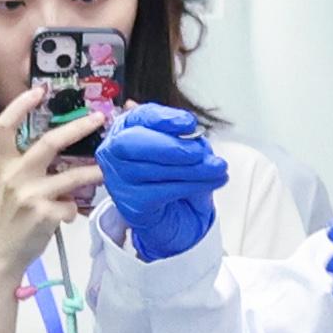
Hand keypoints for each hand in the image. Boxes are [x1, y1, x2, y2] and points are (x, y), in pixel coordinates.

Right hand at [0, 83, 109, 275]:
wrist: (1, 251)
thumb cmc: (11, 215)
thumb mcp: (11, 184)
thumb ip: (29, 165)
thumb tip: (63, 147)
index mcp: (5, 163)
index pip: (4, 126)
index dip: (20, 105)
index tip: (39, 90)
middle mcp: (15, 176)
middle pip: (48, 143)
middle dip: (78, 128)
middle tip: (99, 119)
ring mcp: (29, 195)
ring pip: (71, 176)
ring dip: (94, 172)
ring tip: (106, 170)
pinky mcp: (43, 215)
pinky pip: (71, 204)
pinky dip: (74, 208)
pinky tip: (70, 213)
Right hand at [97, 106, 227, 261]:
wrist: (178, 215)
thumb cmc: (176, 175)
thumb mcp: (186, 149)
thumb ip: (187, 139)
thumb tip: (194, 138)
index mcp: (128, 129)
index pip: (139, 117)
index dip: (164, 119)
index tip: (189, 123)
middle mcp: (115, 153)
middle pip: (133, 143)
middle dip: (170, 146)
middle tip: (200, 152)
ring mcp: (119, 180)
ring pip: (153, 170)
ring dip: (192, 169)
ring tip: (218, 168)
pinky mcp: (131, 204)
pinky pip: (162, 192)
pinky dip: (192, 186)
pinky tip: (212, 181)